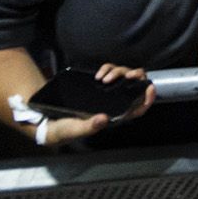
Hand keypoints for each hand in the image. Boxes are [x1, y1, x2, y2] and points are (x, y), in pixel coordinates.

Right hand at [37, 65, 156, 145]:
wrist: (47, 119)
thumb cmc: (64, 128)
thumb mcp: (75, 129)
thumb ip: (89, 126)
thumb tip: (104, 119)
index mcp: (112, 117)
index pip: (137, 109)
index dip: (147, 99)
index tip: (150, 87)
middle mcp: (113, 104)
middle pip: (133, 88)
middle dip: (135, 78)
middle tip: (129, 74)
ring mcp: (106, 93)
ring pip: (123, 77)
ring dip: (119, 72)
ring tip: (105, 77)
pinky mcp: (98, 85)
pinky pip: (109, 72)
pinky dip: (107, 69)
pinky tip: (98, 74)